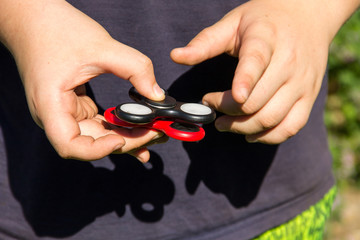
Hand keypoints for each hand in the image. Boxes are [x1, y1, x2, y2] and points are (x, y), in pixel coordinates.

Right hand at [1, 0, 164, 160]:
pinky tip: (141, 130)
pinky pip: (100, 124)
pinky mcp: (76, 107)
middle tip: (157, 134)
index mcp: (51, 104)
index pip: (70, 145)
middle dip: (127, 142)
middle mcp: (56, 116)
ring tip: (156, 134)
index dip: (97, 149)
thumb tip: (158, 95)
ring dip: (128, 137)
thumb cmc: (58, 29)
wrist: (36, 19)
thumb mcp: (101, 46)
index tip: (122, 139)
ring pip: (99, 136)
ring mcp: (66, 113)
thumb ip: (134, 68)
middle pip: (92, 143)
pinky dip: (121, 127)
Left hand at [171, 0, 356, 143]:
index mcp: (266, 39)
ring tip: (224, 123)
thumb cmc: (264, 20)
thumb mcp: (233, 23)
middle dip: (227, 111)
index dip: (242, 82)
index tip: (224, 98)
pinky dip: (269, 136)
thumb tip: (175, 56)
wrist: (308, 15)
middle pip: (256, 101)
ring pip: (271, 118)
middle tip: (210, 107)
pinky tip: (250, 134)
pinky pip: (291, 127)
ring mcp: (302, 82)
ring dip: (242, 128)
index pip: (255, 62)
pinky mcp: (310, 96)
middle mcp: (288, 62)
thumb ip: (205, 41)